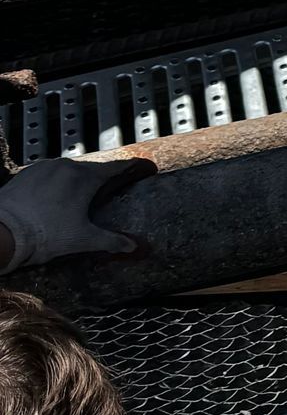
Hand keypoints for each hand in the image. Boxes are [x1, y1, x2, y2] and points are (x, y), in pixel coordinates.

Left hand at [0, 155, 155, 273]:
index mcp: (84, 178)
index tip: (145, 167)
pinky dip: (57, 183)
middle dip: (104, 178)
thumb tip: (133, 247)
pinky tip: (54, 198)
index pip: (117, 168)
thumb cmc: (44, 235)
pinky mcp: (25, 174)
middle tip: (112, 189)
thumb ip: (111, 241)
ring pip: (69, 170)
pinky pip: (49, 174)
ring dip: (78, 180)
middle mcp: (66, 166)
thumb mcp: (82, 240)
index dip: (134, 167)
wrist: (1, 231)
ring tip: (80, 197)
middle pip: (93, 169)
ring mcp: (44, 168)